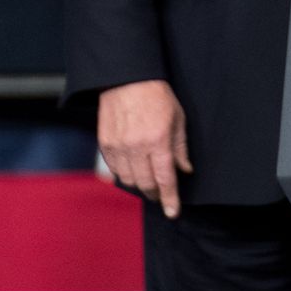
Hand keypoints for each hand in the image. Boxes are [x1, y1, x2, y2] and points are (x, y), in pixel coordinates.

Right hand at [98, 79, 192, 217]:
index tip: (172, 212)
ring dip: (139, 185)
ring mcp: (118, 146)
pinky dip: (124, 175)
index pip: (165, 178)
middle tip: (161, 193)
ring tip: (147, 180)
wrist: (127, 78)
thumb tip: (185, 170)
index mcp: (158, 140)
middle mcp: (137, 146)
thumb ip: (180, 148)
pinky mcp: (105, 143)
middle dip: (155, 193)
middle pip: (145, 184)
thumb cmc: (157, 96)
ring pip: (128, 180)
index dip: (170, 199)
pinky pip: (114, 170)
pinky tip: (132, 169)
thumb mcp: (178, 118)